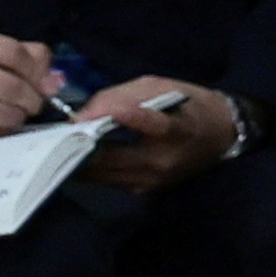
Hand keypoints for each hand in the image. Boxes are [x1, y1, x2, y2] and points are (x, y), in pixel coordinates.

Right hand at [0, 22, 63, 152]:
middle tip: (31, 103)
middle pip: (13, 86)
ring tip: (10, 113)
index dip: (36, 71)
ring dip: (17, 117)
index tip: (41, 81)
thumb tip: (54, 80)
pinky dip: (0, 130)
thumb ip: (20, 56)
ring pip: (6, 113)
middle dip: (32, 99)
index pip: (14, 52)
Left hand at [70, 76, 238, 194]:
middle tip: (55, 132)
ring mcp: (151, 180)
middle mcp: (164, 161)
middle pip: (111, 157)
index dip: (129, 117)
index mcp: (178, 129)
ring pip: (101, 173)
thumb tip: (83, 114)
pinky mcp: (143, 190)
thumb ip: (122, 96)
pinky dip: (90, 167)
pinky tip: (80, 155)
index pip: (154, 126)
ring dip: (79, 159)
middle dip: (78, 145)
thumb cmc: (190, 105)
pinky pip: (106, 179)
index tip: (99, 114)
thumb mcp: (163, 86)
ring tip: (60, 143)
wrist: (221, 136)